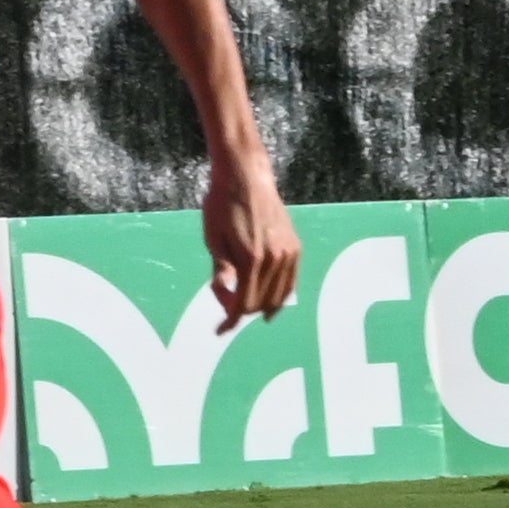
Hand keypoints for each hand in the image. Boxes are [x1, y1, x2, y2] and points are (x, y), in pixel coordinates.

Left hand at [204, 154, 300, 331]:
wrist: (246, 177)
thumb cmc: (222, 206)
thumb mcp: (213, 239)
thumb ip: (220, 271)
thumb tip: (226, 297)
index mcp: (251, 259)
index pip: (243, 304)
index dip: (230, 320)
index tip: (220, 330)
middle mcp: (274, 260)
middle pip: (260, 303)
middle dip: (241, 311)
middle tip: (226, 310)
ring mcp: (288, 254)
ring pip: (279, 297)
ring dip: (261, 306)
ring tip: (246, 308)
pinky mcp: (295, 247)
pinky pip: (291, 282)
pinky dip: (280, 296)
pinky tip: (270, 303)